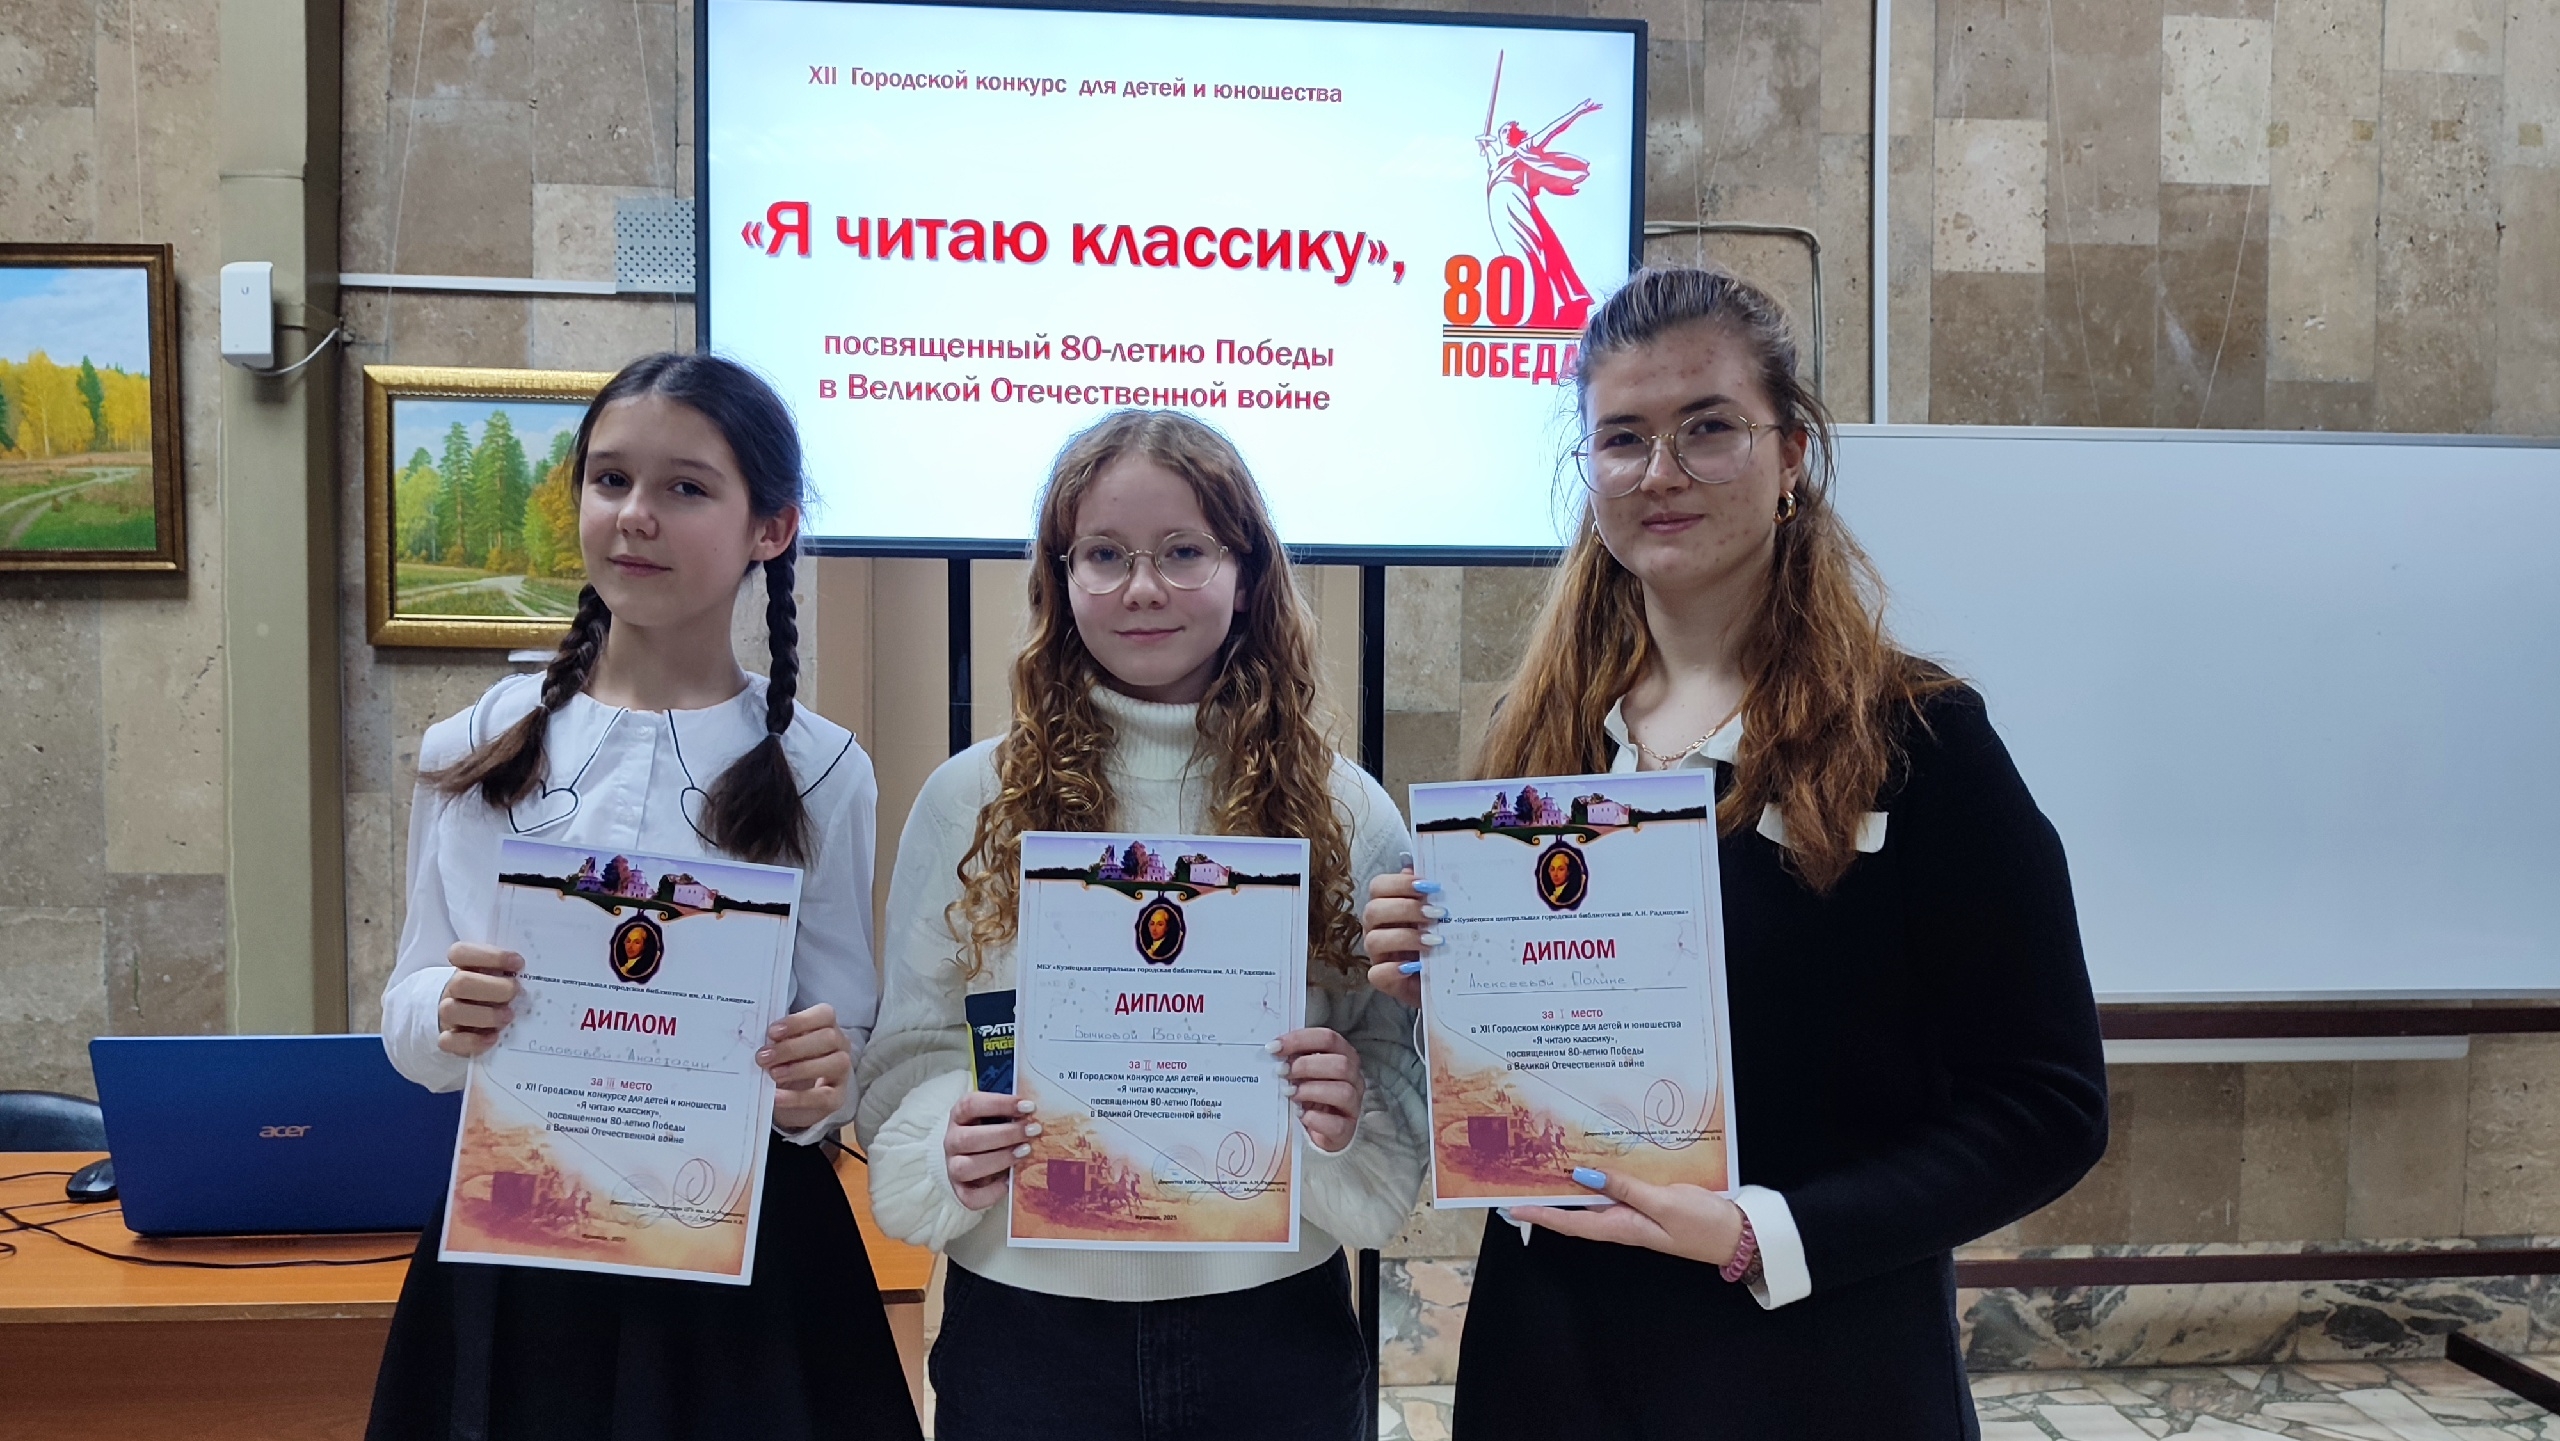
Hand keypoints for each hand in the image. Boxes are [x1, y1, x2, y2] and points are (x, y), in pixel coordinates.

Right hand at [435, 943, 522, 1056]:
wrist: (470, 1020)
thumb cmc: (493, 992)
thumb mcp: (501, 976)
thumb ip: (510, 971)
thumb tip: (536, 972)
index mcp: (464, 967)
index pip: (461, 952)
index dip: (490, 956)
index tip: (518, 963)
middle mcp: (452, 989)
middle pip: (460, 983)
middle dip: (494, 988)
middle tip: (516, 992)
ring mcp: (448, 1014)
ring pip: (452, 1010)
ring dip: (485, 1014)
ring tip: (508, 1017)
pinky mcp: (448, 1039)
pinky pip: (449, 1041)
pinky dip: (473, 1041)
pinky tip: (493, 1037)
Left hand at [759, 1004, 851, 1132]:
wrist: (792, 1102)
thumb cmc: (787, 1066)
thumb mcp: (781, 1050)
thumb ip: (776, 1042)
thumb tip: (761, 1042)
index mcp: (827, 1027)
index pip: (824, 1014)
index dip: (799, 1021)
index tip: (772, 1032)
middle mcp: (840, 1046)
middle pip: (827, 1038)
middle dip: (792, 1048)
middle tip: (764, 1057)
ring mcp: (842, 1072)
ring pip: (834, 1064)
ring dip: (799, 1069)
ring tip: (773, 1075)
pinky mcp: (837, 1098)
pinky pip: (823, 1096)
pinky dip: (797, 1097)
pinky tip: (777, 1096)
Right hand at [943, 1089, 1038, 1211]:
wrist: (976, 1157)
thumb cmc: (993, 1130)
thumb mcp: (998, 1116)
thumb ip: (1013, 1116)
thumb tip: (1038, 1117)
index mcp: (959, 1115)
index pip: (971, 1105)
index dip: (999, 1104)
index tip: (1028, 1107)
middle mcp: (952, 1140)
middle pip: (968, 1139)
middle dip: (1004, 1135)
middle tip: (1032, 1131)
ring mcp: (953, 1166)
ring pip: (964, 1168)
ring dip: (999, 1160)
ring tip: (1025, 1152)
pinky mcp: (960, 1190)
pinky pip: (971, 1197)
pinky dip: (993, 1192)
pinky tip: (1010, 1181)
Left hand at [1273, 1027, 1363, 1152]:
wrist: (1314, 1131)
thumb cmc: (1307, 1097)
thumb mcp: (1300, 1074)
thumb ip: (1292, 1060)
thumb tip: (1272, 1051)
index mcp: (1343, 1057)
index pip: (1328, 1039)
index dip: (1300, 1040)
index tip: (1274, 1047)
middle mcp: (1353, 1078)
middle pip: (1340, 1064)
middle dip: (1306, 1066)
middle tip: (1282, 1072)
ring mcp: (1352, 1105)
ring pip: (1343, 1091)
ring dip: (1311, 1090)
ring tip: (1290, 1093)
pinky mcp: (1346, 1130)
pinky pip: (1337, 1124)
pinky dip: (1316, 1119)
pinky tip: (1300, 1116)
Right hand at [1361, 862, 1439, 1008]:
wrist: (1446, 979)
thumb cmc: (1439, 941)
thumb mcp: (1438, 915)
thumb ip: (1428, 892)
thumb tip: (1416, 866)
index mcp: (1388, 907)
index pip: (1379, 886)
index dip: (1400, 883)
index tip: (1429, 886)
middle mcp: (1377, 928)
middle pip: (1373, 910)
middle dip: (1406, 909)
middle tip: (1436, 914)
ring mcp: (1378, 954)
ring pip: (1374, 940)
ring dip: (1405, 938)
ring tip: (1434, 941)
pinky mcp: (1383, 979)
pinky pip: (1376, 974)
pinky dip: (1394, 970)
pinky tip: (1415, 967)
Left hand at [1509, 1169, 1747, 1268]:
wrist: (1736, 1235)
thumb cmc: (1702, 1224)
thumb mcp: (1663, 1204)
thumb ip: (1625, 1188)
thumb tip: (1583, 1174)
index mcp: (1622, 1227)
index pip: (1571, 1224)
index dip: (1540, 1216)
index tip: (1512, 1207)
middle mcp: (1622, 1222)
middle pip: (1576, 1212)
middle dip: (1548, 1199)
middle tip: (1521, 1180)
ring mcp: (1635, 1214)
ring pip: (1594, 1200)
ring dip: (1571, 1186)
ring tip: (1545, 1166)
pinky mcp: (1648, 1203)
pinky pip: (1616, 1191)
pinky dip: (1600, 1178)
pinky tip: (1593, 1161)